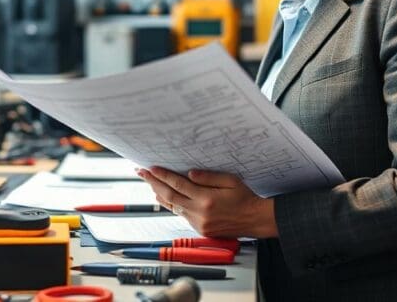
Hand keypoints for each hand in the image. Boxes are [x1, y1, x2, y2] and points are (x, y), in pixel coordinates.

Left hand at [138, 166, 278, 238]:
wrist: (254, 219)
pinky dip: (171, 204)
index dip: (162, 175)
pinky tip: (165, 197)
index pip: (178, 184)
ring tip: (149, 183)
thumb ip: (208, 177)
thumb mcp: (230, 180)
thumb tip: (189, 173)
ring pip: (173, 206)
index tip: (151, 168)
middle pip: (169, 195)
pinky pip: (181, 214)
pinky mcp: (200, 229)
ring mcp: (198, 222)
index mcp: (206, 199)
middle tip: (142, 173)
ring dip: (159, 193)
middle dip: (153, 183)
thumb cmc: (245, 198)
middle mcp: (200, 212)